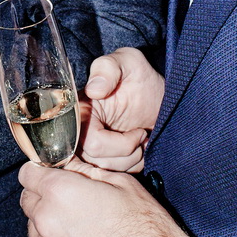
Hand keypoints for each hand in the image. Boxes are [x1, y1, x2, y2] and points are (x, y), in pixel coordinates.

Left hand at [19, 160, 188, 236]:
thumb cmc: (146, 230)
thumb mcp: (121, 183)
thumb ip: (85, 171)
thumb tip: (68, 164)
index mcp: (60, 192)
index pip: (27, 173)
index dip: (41, 171)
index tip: (52, 175)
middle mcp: (46, 222)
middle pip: (28, 200)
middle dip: (44, 197)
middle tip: (71, 201)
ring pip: (34, 228)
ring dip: (49, 224)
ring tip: (81, 228)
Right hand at [78, 46, 164, 171]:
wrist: (158, 95)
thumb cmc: (140, 76)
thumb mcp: (128, 62)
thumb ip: (108, 68)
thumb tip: (93, 90)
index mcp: (79, 110)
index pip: (90, 143)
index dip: (117, 144)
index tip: (138, 133)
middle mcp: (78, 130)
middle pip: (97, 160)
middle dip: (127, 153)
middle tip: (143, 136)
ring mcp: (88, 146)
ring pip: (105, 170)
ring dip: (131, 161)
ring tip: (143, 142)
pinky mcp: (100, 157)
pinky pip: (112, 175)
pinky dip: (131, 167)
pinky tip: (140, 151)